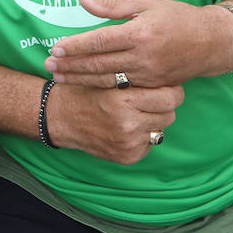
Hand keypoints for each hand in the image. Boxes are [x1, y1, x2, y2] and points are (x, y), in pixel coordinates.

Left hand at [44, 0, 232, 88]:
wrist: (210, 43)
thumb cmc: (176, 17)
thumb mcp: (146, 3)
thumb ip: (112, 4)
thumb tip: (82, 0)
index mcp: (140, 33)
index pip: (99, 41)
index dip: (75, 46)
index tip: (55, 47)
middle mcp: (143, 56)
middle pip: (98, 64)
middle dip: (70, 66)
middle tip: (48, 65)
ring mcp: (148, 75)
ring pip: (107, 80)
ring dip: (80, 79)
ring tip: (59, 77)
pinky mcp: (152, 86)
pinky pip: (122, 88)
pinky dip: (101, 88)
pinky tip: (84, 85)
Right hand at [47, 81, 183, 164]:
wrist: (60, 118)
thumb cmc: (85, 92)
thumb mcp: (108, 77)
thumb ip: (136, 78)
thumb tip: (168, 75)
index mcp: (124, 101)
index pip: (171, 97)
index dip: (172, 90)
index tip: (167, 88)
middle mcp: (128, 125)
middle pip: (170, 114)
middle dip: (163, 106)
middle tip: (150, 100)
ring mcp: (128, 144)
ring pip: (161, 129)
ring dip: (153, 121)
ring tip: (136, 113)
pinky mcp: (127, 157)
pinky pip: (149, 144)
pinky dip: (143, 136)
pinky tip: (127, 128)